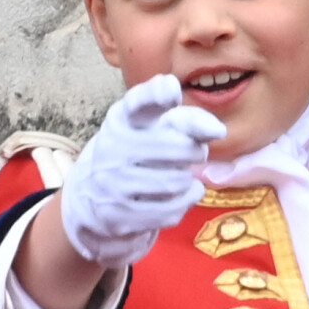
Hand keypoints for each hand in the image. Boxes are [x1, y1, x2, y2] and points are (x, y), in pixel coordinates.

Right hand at [61, 74, 225, 266]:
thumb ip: (189, 120)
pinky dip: (183, 203)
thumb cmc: (137, 150)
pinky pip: (171, 211)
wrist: (89, 195)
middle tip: (191, 153)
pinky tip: (178, 196)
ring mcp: (112, 183)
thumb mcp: (156, 126)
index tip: (172, 92)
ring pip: (177, 182)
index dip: (157, 94)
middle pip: (180, 146)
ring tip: (180, 175)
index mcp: (123, 116)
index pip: (141, 100)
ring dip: (188, 180)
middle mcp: (113, 145)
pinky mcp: (117, 216)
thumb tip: (218, 130)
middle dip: (195, 151)